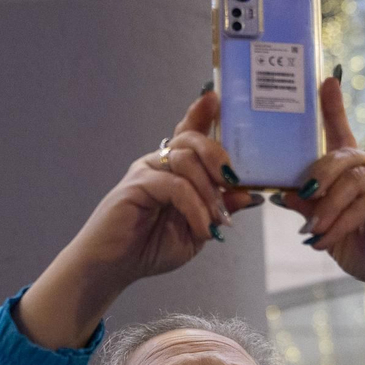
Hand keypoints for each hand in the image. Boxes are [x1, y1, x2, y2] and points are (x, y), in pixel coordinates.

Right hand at [16, 88, 259, 348]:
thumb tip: (251, 194)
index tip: (215, 96)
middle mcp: (159, 163)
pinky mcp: (136, 184)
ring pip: (186, 160)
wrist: (113, 269)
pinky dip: (195, 208)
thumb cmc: (150, 248)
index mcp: (174, 169)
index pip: (189, 132)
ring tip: (218, 220)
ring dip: (209, 191)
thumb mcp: (198, 230)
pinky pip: (175, 186)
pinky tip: (203, 229)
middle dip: (219, 155)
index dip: (201, 112)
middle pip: (192, 139)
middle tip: (234, 180)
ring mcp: (145, 171)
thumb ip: (220, 209)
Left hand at [279, 75, 364, 352]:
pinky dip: (341, 222)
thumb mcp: (329, 232)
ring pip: (352, 178)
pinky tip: (326, 239)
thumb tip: (280, 193)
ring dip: (327, 206)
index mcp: (355, 175)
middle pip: (343, 153)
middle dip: (317, 172)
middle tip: (302, 195)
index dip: (334, 108)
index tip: (325, 80)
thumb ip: (309, 211)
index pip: (342, 134)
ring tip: (313, 230)